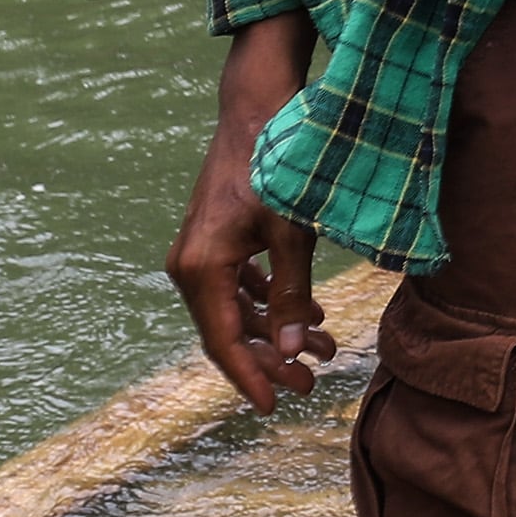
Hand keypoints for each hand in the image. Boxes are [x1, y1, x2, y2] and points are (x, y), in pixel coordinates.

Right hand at [167, 15, 330, 411]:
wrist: (255, 110)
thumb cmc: (275, 166)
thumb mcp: (291, 231)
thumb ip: (292, 291)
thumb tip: (293, 347)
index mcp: (200, 268)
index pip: (222, 340)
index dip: (250, 376)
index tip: (274, 406)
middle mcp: (190, 265)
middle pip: (229, 330)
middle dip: (272, 358)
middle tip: (313, 382)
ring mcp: (200, 252)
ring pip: (237, 309)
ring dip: (277, 329)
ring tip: (325, 348)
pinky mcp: (215, 239)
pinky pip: (240, 285)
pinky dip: (271, 301)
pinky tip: (309, 312)